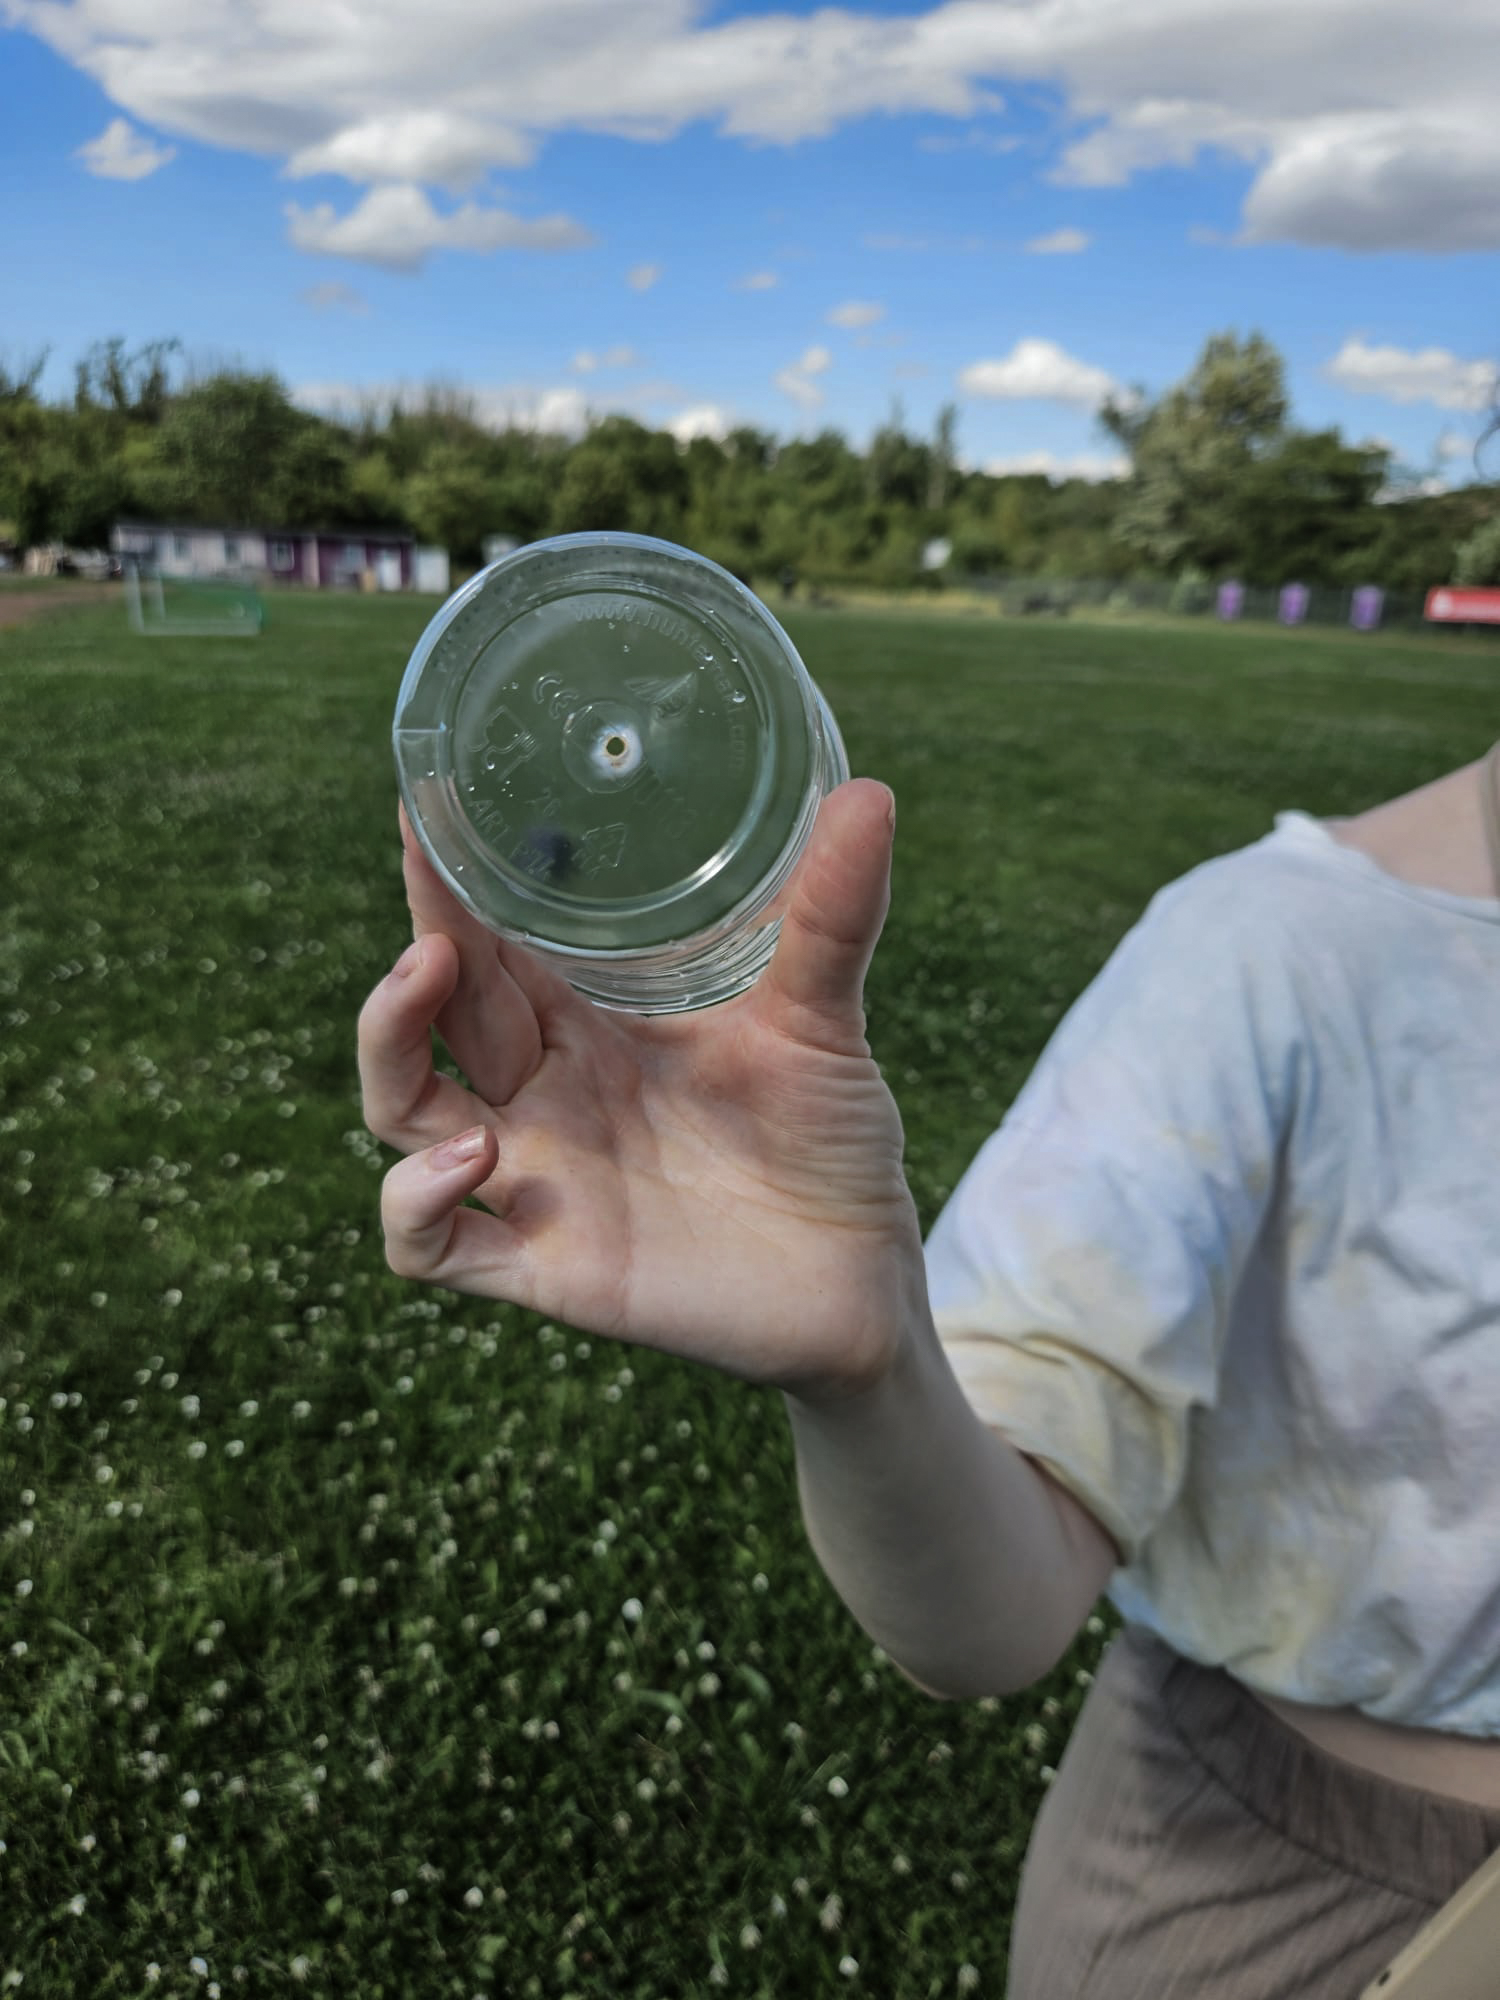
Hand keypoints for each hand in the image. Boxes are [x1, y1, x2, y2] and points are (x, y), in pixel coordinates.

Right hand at [357, 780, 926, 1400]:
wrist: (864, 1278)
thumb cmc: (829, 1143)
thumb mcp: (822, 1019)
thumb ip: (831, 917)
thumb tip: (869, 792)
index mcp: (589, 1031)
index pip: (487, 952)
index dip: (446, 890)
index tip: (427, 814)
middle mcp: (546, 1099)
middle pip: (431, 1019)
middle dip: (416, 954)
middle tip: (433, 898)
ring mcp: (537, 1183)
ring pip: (401, 1113)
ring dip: (390, 1045)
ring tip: (426, 976)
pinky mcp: (546, 1269)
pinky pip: (429, 1247)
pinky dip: (418, 1202)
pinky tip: (479, 1156)